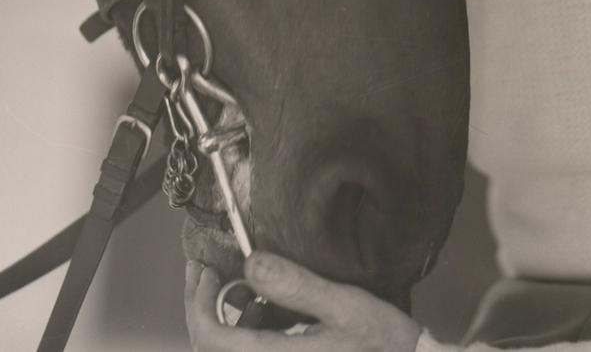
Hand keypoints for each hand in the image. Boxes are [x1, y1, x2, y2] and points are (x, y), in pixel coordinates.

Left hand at [185, 253, 421, 351]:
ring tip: (235, 283)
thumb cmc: (378, 342)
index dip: (197, 302)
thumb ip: (295, 286)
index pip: (210, 338)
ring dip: (221, 318)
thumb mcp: (343, 305)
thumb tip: (250, 262)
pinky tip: (262, 308)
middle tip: (206, 270)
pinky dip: (244, 331)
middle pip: (210, 346)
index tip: (204, 268)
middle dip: (202, 305)